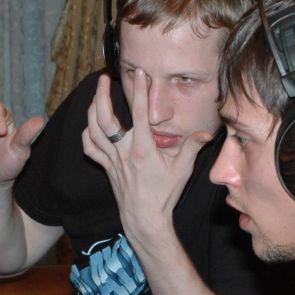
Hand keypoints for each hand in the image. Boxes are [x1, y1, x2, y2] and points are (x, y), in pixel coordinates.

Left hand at [81, 72, 211, 248]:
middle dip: (102, 95)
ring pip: (93, 130)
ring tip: (97, 95)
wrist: (145, 219)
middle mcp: (124, 153)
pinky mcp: (107, 167)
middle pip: (104, 119)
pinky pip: (90, 148)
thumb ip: (193, 147)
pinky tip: (90, 125)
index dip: (140, 92)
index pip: (139, 114)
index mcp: (143, 150)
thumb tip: (207, 133)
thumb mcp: (183, 170)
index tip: (141, 75)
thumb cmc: (165, 195)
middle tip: (104, 78)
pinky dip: (87, 134)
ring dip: (92, 109)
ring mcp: (112, 160)